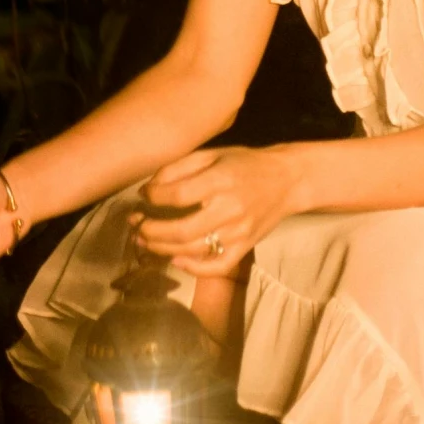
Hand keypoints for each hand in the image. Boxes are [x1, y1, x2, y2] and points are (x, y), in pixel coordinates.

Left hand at [133, 145, 301, 276]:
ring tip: (144, 240)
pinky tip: (175, 260)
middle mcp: (229, 209)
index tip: (144, 195)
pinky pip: (216, 266)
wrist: (288, 180)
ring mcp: (238, 233)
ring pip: (192, 250)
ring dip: (162, 248)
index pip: (177, 195)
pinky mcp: (245, 247)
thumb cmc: (246, 164)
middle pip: (180, 230)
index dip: (153, 197)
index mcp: (220, 181)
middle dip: (150, 230)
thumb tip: (149, 188)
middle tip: (135, 225)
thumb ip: (180, 167)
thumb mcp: (213, 154)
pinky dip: (193, 268)